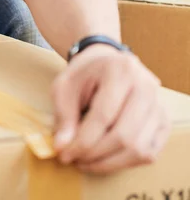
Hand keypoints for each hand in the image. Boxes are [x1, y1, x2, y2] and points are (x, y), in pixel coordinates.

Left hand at [51, 44, 170, 174]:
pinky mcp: (164, 121)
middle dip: (94, 154)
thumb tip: (62, 147)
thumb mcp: (64, 87)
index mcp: (120, 70)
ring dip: (109, 162)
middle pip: (124, 135)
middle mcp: (147, 86)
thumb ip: (63, 116)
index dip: (83, 141)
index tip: (64, 154)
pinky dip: (124, 162)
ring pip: (138, 148)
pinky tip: (103, 159)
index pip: (104, 115)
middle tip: (74, 159)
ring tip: (85, 161)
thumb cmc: (83, 75)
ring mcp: (159, 105)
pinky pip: (149, 152)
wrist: (105, 64)